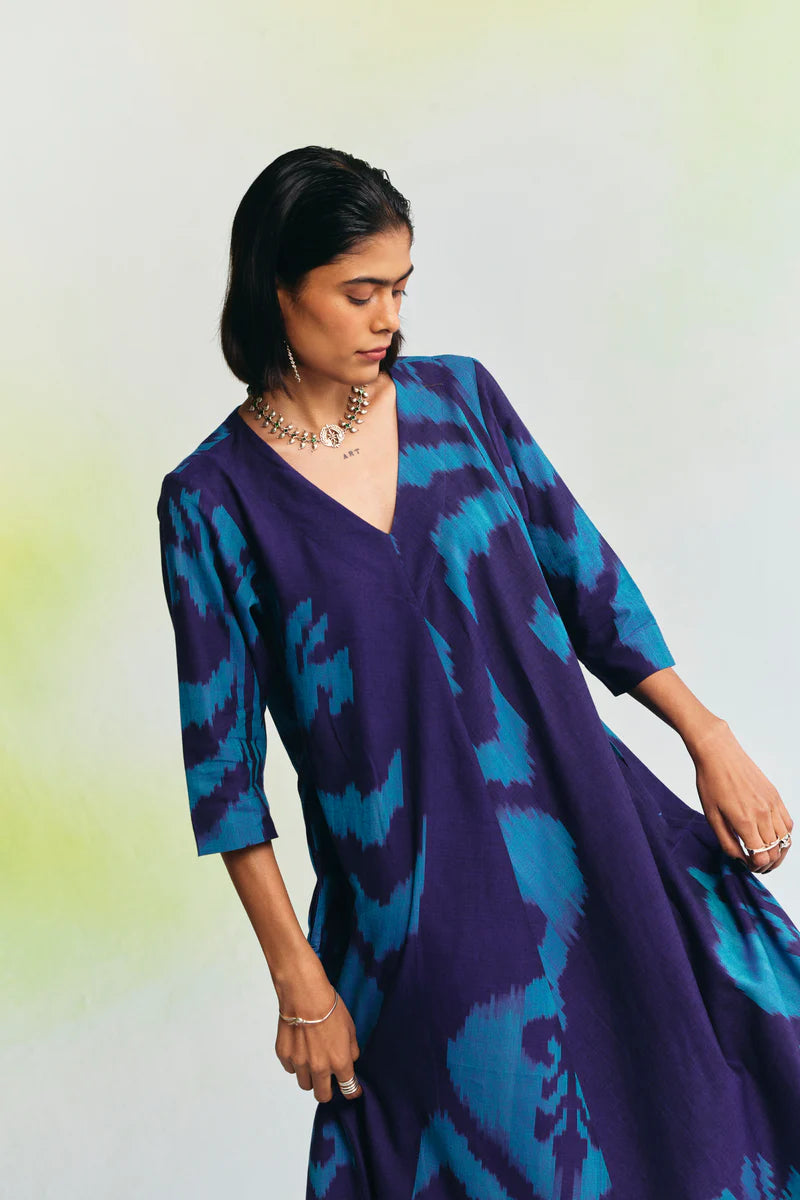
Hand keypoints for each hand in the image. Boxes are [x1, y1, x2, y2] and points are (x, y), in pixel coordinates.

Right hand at [274, 965, 362, 1102]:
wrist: (305, 995)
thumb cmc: (330, 1008)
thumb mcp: (350, 1027)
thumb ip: (351, 1049)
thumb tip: (350, 1059)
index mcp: (339, 1062)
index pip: (348, 1088)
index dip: (351, 1091)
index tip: (351, 1091)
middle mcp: (319, 1068)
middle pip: (322, 1096)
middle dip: (327, 1091)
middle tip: (328, 1081)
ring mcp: (300, 1064)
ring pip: (305, 1084)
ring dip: (310, 1077)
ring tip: (311, 1060)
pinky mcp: (285, 1056)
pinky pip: (291, 1069)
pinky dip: (296, 1064)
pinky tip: (299, 1048)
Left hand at [688, 721, 792, 873]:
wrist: (719, 754)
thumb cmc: (710, 783)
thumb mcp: (711, 816)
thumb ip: (727, 842)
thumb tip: (740, 860)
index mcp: (744, 821)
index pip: (762, 857)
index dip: (756, 868)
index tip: (748, 867)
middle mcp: (762, 814)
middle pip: (776, 851)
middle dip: (768, 864)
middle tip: (757, 866)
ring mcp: (772, 805)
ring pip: (786, 839)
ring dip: (779, 852)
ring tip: (767, 856)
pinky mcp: (776, 796)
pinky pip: (788, 823)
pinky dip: (784, 835)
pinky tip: (774, 838)